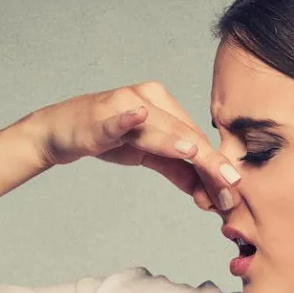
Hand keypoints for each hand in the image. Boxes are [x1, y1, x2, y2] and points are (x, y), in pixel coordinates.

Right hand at [19, 81, 240, 211]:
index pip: (196, 140)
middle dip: (208, 164)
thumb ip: (178, 171)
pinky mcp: (99, 116)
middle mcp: (148, 98)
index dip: (215, 168)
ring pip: (157, 128)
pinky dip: (127, 118)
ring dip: (176, 142)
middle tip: (229, 188)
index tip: (232, 194)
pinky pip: (115, 118)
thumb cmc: (108, 139)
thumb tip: (209, 194)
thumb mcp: (148, 156)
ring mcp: (123, 104)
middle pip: (184, 134)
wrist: (61, 131)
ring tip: (197, 155)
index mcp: (164, 105)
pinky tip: (138, 115)